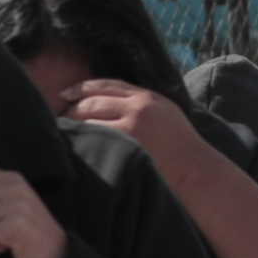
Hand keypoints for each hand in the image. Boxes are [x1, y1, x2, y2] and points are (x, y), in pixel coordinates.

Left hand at [61, 79, 196, 170]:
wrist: (197, 172)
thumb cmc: (182, 147)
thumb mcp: (166, 112)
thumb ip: (141, 103)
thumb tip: (110, 101)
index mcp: (146, 97)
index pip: (105, 85)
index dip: (80, 88)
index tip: (64, 94)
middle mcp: (137, 109)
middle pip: (91, 102)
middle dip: (70, 109)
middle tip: (59, 118)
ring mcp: (131, 129)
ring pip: (89, 122)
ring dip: (73, 127)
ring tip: (64, 134)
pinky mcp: (127, 149)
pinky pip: (95, 140)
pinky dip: (82, 142)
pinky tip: (75, 147)